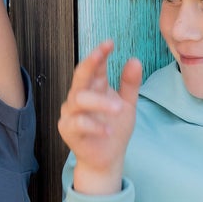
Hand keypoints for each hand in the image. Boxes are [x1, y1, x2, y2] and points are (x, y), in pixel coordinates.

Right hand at [61, 41, 142, 195]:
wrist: (107, 158)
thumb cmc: (114, 129)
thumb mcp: (127, 105)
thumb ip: (130, 84)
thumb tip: (135, 60)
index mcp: (93, 88)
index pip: (94, 66)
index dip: (100, 54)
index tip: (110, 43)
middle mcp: (79, 96)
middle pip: (80, 75)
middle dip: (90, 62)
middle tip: (102, 53)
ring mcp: (71, 112)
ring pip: (79, 98)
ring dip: (100, 101)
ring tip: (119, 107)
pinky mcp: (68, 130)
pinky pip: (79, 123)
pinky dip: (95, 125)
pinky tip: (109, 129)